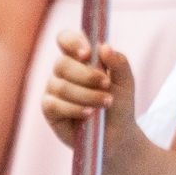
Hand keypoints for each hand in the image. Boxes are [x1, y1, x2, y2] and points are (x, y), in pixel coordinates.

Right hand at [41, 30, 136, 149]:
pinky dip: (75, 109)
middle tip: (107, 85)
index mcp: (79, 57)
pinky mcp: (49, 109)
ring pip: (62, 86)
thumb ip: (119, 63)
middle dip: (87, 76)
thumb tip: (105, 47)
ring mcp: (54, 89)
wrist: (118, 135)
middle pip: (63, 64)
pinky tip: (89, 114)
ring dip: (87, 95)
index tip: (88, 54)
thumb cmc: (120, 104)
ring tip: (106, 103)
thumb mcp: (126, 83)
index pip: (65, 39)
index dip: (72, 42)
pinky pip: (55, 104)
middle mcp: (63, 71)